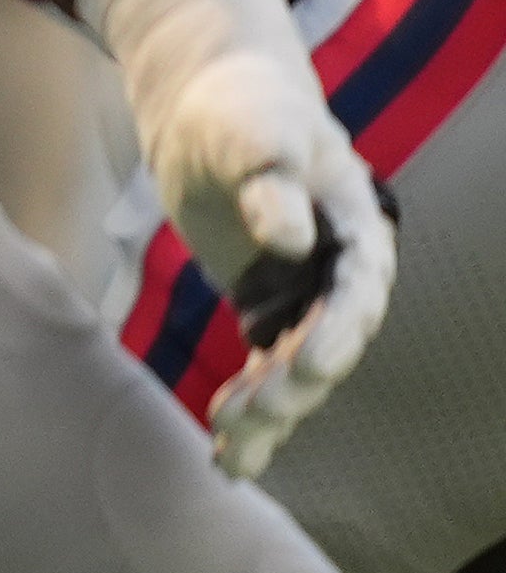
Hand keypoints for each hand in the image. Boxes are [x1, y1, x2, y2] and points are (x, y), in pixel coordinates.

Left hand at [187, 78, 394, 480]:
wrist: (213, 112)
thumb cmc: (243, 110)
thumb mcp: (254, 130)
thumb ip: (270, 177)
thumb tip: (289, 239)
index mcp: (359, 229)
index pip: (358, 291)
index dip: (337, 331)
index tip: (308, 364)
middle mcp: (343, 274)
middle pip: (327, 341)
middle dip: (293, 383)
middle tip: (249, 412)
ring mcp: (307, 298)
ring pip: (296, 369)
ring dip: (268, 411)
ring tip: (228, 449)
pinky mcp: (267, 312)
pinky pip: (265, 371)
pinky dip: (251, 414)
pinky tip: (228, 462)